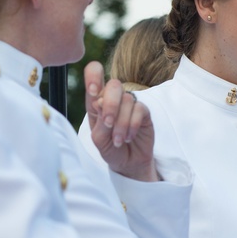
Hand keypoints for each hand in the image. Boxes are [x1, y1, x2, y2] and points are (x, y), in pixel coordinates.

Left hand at [84, 61, 158, 181]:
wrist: (128, 163)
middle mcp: (113, 99)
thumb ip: (99, 120)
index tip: (92, 90)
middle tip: (108, 124)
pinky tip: (129, 137)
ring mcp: (129, 104)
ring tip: (118, 140)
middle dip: (110, 105)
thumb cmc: (110, 148)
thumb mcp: (99, 138)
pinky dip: (133, 125)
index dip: (93, 75)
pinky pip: (139, 109)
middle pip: (113, 85)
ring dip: (121, 123)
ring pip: (127, 99)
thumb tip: (100, 101)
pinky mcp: (144, 111)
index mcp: (97, 101)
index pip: (94, 74)